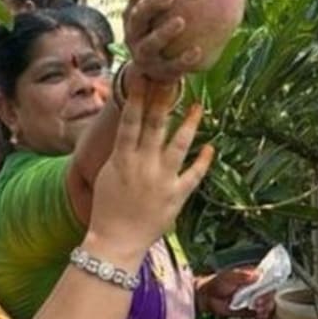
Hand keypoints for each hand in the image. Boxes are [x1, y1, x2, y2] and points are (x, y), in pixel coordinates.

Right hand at [89, 76, 213, 253]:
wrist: (115, 241)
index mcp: (122, 159)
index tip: (143, 77)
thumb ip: (120, 153)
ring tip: (197, 106)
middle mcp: (143, 165)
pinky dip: (203, 160)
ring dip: (189, 123)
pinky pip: (194, 174)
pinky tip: (210, 147)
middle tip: (171, 79)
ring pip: (178, 144)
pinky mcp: (176, 196)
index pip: (130, 121)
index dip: (137, 97)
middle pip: (155, 125)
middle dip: (163, 100)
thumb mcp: (107, 175)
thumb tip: (129, 131)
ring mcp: (162, 179)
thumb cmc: (107, 209)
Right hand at [123, 0, 202, 83]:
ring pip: (149, 44)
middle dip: (151, 5)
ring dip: (163, 32)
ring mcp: (143, 55)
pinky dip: (183, 59)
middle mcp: (133, 35)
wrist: (155, 71)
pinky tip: (197, 51)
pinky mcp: (157, 72)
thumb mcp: (164, 15)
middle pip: (137, 17)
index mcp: (134, 17)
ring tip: (181, 22)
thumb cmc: (163, 32)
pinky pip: (171, 66)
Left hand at [197, 267, 275, 318]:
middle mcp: (256, 288)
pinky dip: (262, 317)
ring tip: (259, 311)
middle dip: (267, 299)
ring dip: (266, 308)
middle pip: (270, 293)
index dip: (271, 285)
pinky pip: (260, 315)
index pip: (269, 279)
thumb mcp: (229, 276)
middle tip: (259, 303)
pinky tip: (259, 316)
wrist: (207, 297)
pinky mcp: (250, 311)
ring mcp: (253, 300)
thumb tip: (257, 275)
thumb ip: (242, 275)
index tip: (267, 290)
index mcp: (253, 276)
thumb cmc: (217, 283)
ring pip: (267, 305)